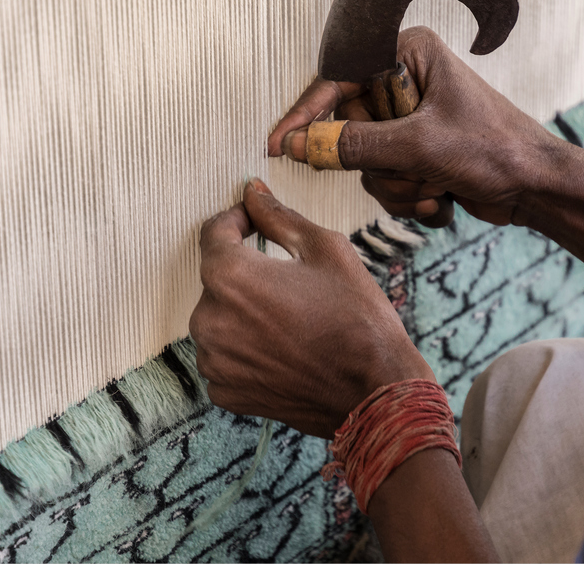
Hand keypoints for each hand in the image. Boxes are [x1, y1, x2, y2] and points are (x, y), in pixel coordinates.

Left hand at [189, 179, 434, 438]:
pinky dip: (247, 350)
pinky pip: (226, 357)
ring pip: (221, 319)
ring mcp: (215, 360)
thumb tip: (253, 193)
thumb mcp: (326, 250)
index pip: (214, 233)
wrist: (374, 391)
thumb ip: (279, 218)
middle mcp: (209, 318)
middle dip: (248, 273)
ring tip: (293, 321)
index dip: (237, 220)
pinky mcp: (225, 391)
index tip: (256, 223)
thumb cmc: (357, 318)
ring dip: (246, 313)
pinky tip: (284, 350)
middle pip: (218, 280)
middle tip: (293, 283)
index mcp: (230, 276)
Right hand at [268, 27, 559, 227]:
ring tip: (435, 188)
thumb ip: (354, 146)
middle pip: (349, 130)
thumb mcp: (419, 146)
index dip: (306, 117)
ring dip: (398, 187)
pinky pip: (385, 180)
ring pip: (365, 163)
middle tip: (413, 174)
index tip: (280, 145)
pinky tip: (441, 199)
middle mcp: (406, 83)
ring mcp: (410, 121)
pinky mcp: (416, 153)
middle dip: (378, 166)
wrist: (538, 189)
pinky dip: (409, 198)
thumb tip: (302, 145)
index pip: (337, 83)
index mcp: (408, 55)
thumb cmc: (495, 150)